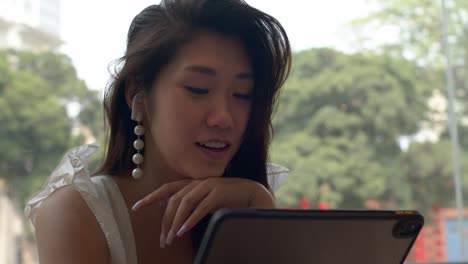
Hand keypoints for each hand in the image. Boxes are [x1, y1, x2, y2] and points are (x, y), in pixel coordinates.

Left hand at [131, 177, 273, 247]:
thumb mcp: (204, 201)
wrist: (252, 194)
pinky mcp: (219, 193)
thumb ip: (189, 203)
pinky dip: (191, 219)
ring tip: (171, 239)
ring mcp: (208, 186)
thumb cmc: (227, 200)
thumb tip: (169, 210)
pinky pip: (201, 207)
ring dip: (176, 222)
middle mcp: (198, 183)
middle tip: (162, 240)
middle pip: (174, 199)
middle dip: (165, 220)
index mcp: (193, 184)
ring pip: (185, 203)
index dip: (151, 197)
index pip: (167, 188)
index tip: (136, 207)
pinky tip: (184, 230)